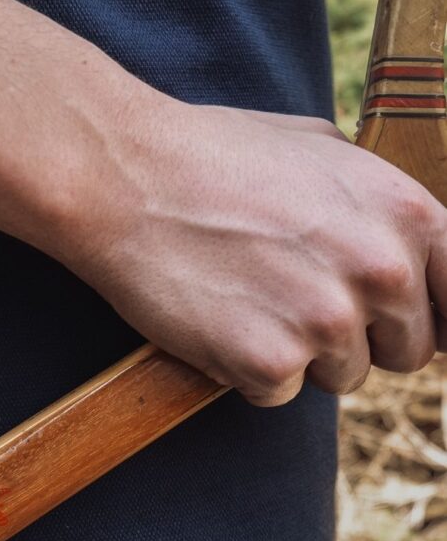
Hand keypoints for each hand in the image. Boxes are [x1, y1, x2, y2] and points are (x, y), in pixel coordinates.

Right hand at [52, 85, 446, 406]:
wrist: (124, 176)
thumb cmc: (214, 155)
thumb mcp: (321, 148)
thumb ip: (379, 204)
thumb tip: (411, 249)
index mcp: (406, 213)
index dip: (430, 317)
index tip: (399, 327)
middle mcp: (382, 270)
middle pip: (408, 351)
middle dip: (360, 335)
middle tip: (293, 297)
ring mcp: (326, 321)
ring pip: (342, 377)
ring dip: (301, 354)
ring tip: (245, 297)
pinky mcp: (269, 362)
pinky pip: (279, 393)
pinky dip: (246, 370)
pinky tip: (215, 318)